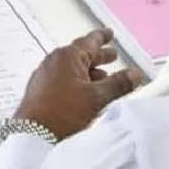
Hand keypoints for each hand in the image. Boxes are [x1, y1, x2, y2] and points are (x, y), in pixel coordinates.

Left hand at [13, 29, 143, 139]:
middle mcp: (53, 62)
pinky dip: (77, 83)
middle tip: (112, 56)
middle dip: (98, 56)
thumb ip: (119, 84)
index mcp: (67, 57)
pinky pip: (63, 80)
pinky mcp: (40, 90)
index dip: (102, 37)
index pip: (89, 41)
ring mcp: (45, 76)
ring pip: (72, 69)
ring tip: (104, 79)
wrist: (33, 134)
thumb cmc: (61, 113)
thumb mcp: (97, 97)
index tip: (109, 33)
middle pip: (81, 55)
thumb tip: (134, 74)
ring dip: (89, 72)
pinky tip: (85, 94)